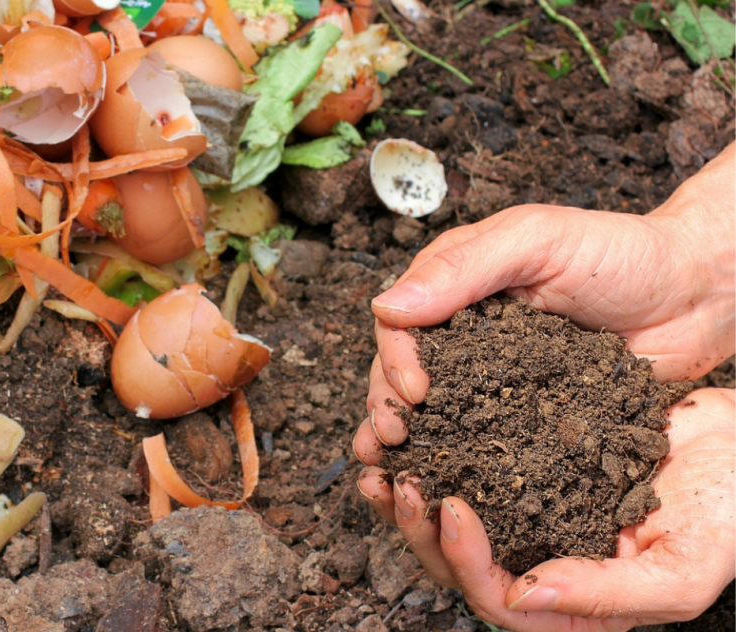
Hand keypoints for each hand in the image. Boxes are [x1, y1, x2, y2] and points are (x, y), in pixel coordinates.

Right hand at [354, 142, 733, 456]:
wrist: (694, 295)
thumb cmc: (620, 253)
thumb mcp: (537, 240)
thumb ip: (463, 268)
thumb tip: (387, 306)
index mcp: (457, 285)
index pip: (402, 323)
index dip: (395, 359)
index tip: (414, 391)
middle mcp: (467, 333)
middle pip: (405, 371)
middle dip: (388, 405)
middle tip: (393, 438)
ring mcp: (494, 375)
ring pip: (435, 409)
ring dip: (408, 440)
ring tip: (393, 472)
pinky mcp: (524, 411)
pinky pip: (483, 437)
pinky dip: (456, 460)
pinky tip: (440, 484)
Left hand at [358, 388, 734, 630]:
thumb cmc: (727, 513)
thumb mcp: (682, 570)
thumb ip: (607, 595)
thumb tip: (521, 595)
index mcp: (572, 600)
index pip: (498, 598)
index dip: (465, 560)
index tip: (450, 506)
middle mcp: (542, 558)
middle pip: (460, 562)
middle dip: (420, 527)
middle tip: (397, 481)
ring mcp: (531, 511)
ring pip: (453, 516)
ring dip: (412, 493)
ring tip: (382, 458)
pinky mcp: (527, 465)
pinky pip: (471, 464)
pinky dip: (439, 449)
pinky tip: (417, 426)